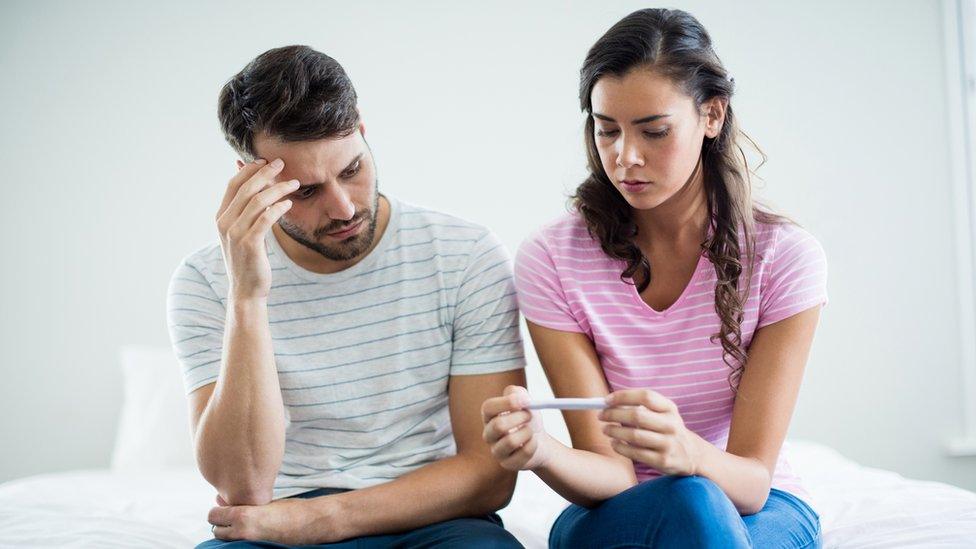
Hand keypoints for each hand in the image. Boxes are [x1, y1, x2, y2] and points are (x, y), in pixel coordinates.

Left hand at [208, 494, 343, 544]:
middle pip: (216, 531)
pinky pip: (239, 545)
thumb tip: (221, 501)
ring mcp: (248, 544)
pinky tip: (251, 533)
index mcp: (244, 515)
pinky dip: (240, 540)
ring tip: (245, 526)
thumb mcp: (265, 502)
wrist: (311, 524)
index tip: (224, 508)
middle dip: (222, 524)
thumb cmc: (291, 510)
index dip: (218, 512)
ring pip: (225, 540)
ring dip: (230, 533)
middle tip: (234, 519)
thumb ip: (243, 503)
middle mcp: (243, 532)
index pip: (213, 516)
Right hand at [215, 158, 299, 300]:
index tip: (265, 161)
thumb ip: (246, 212)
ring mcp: (235, 233)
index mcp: (221, 217)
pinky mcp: (250, 244)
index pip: (233, 185)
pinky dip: (278, 208)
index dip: (249, 170)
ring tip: (294, 184)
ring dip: (278, 189)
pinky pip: (265, 219)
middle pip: (246, 189)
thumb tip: (258, 190)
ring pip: (257, 201)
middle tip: (282, 164)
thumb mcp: (242, 233)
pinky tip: (289, 203)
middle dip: (265, 173)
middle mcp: (225, 223)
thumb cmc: (249, 260)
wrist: (246, 290)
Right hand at [481, 385, 551, 470]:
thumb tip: (520, 398)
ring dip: (527, 432)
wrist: (539, 440)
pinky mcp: (508, 464)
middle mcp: (489, 434)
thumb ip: (518, 393)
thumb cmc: (528, 419)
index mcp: (490, 416)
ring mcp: (497, 450)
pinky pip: (523, 453)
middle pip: (498, 425)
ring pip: (510, 441)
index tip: (524, 401)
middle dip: (519, 418)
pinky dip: (533, 444)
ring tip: (531, 431)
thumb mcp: (524, 401)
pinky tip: (533, 442)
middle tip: (530, 415)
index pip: (488, 407)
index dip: (506, 402)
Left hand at [599, 389, 703, 476]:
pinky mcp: (663, 461)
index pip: (645, 396)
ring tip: (605, 429)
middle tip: (601, 415)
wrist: (691, 455)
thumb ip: (641, 407)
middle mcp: (671, 425)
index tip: (606, 400)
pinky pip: (635, 453)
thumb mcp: (663, 414)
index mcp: (670, 409)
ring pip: (634, 435)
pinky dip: (620, 447)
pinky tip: (614, 443)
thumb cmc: (668, 429)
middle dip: (614, 414)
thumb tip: (608, 403)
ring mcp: (668, 444)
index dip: (623, 396)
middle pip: (637, 415)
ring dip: (614, 431)